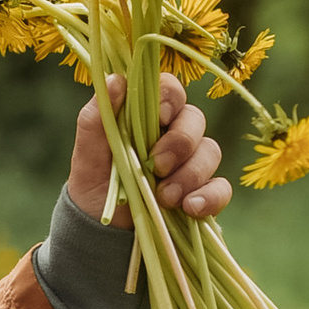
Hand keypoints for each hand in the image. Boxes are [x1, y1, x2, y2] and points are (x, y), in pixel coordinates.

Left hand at [65, 69, 228, 225]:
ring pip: (211, 152)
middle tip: (157, 167)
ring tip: (165, 198)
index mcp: (148, 116)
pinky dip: (210, 197)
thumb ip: (97, 116)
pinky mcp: (203, 192)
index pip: (171, 89)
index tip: (158, 117)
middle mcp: (175, 133)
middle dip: (180, 143)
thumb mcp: (88, 152)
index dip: (170, 98)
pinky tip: (191, 208)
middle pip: (195, 120)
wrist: (100, 228)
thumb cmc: (95, 181)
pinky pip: (221, 188)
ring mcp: (192, 162)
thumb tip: (115, 79)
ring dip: (190, 174)